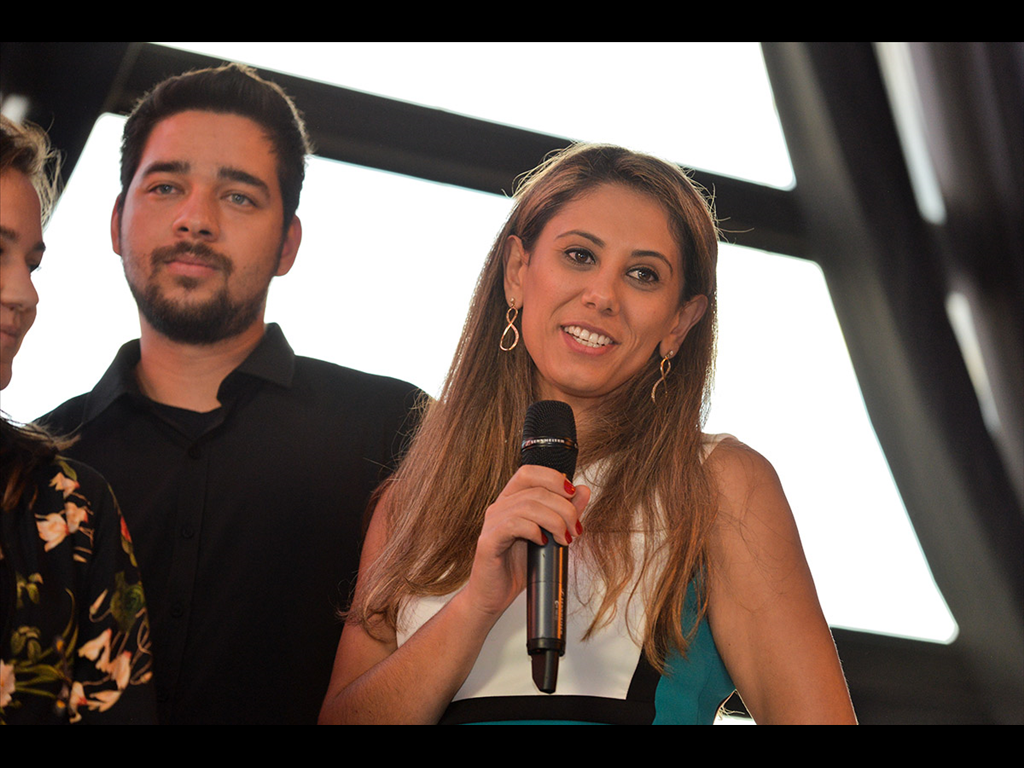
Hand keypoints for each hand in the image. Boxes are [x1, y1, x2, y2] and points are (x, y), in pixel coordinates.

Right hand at [463, 465, 589, 619]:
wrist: (494, 596)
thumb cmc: (518, 567)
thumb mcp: (550, 538)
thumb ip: (564, 514)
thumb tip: (583, 491)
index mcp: (512, 501)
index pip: (530, 472)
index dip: (553, 478)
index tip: (573, 495)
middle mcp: (499, 507)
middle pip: (536, 490)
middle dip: (564, 508)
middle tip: (575, 529)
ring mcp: (492, 523)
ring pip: (528, 505)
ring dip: (554, 521)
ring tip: (564, 540)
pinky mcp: (488, 541)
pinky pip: (514, 524)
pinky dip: (534, 531)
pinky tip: (542, 543)